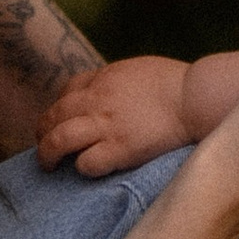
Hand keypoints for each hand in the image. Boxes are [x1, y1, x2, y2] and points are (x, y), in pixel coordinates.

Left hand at [36, 56, 191, 176]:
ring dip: (48, 154)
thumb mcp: (139, 69)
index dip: (59, 108)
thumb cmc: (176, 83)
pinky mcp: (120, 149)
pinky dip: (82, 167)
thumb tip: (109, 91)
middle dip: (42, 132)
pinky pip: (87, 162)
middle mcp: (98, 100)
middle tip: (44, 147)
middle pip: (53, 116)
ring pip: (59, 140)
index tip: (61, 121)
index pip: (66, 92)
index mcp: (104, 78)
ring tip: (48, 165)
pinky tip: (88, 168)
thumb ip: (118, 80)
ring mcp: (107, 125)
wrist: (196, 97)